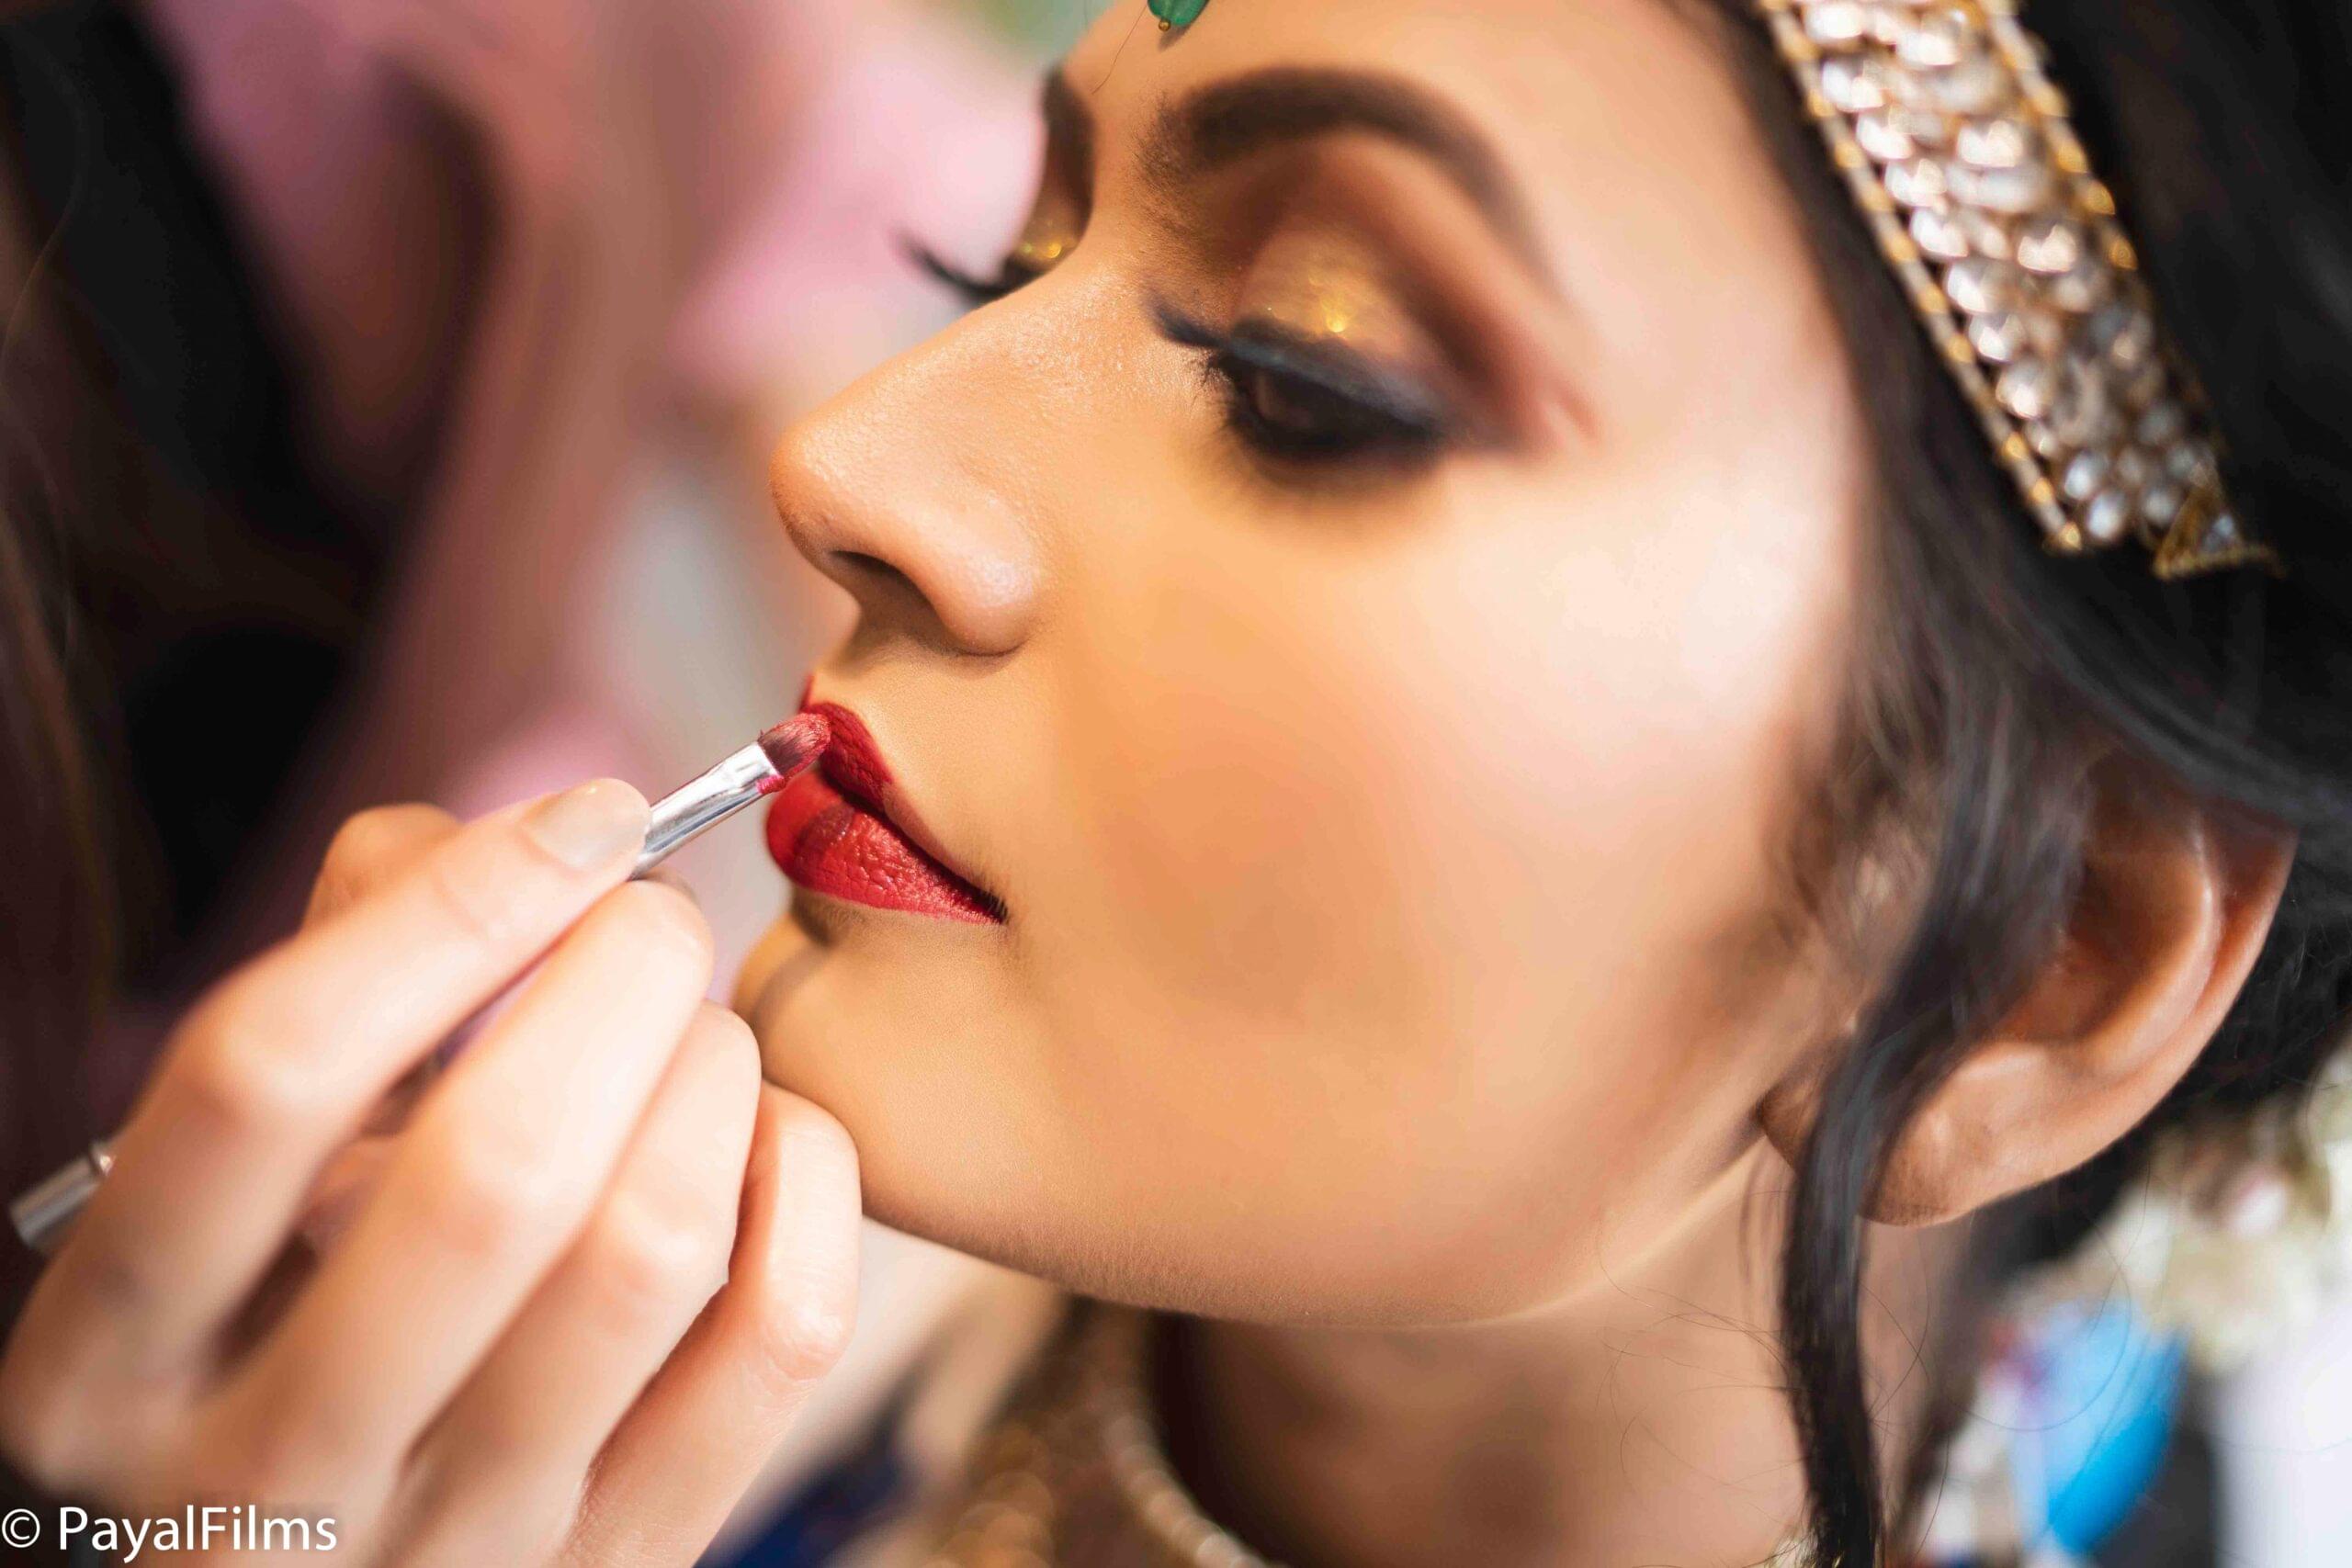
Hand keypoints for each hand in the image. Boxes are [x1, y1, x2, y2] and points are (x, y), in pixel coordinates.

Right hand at [0, 785, 860, 1564]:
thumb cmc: (267, 1336)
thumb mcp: (216, 1202)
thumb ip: (337, 1003)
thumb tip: (532, 847)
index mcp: (111, 1358)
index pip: (266, 1078)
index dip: (449, 906)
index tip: (581, 818)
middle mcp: (266, 1475)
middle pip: (491, 1167)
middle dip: (618, 978)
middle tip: (650, 919)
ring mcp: (463, 1544)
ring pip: (646, 1248)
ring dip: (710, 1074)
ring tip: (695, 1033)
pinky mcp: (631, 1564)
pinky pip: (778, 1338)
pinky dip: (805, 1188)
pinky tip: (764, 1138)